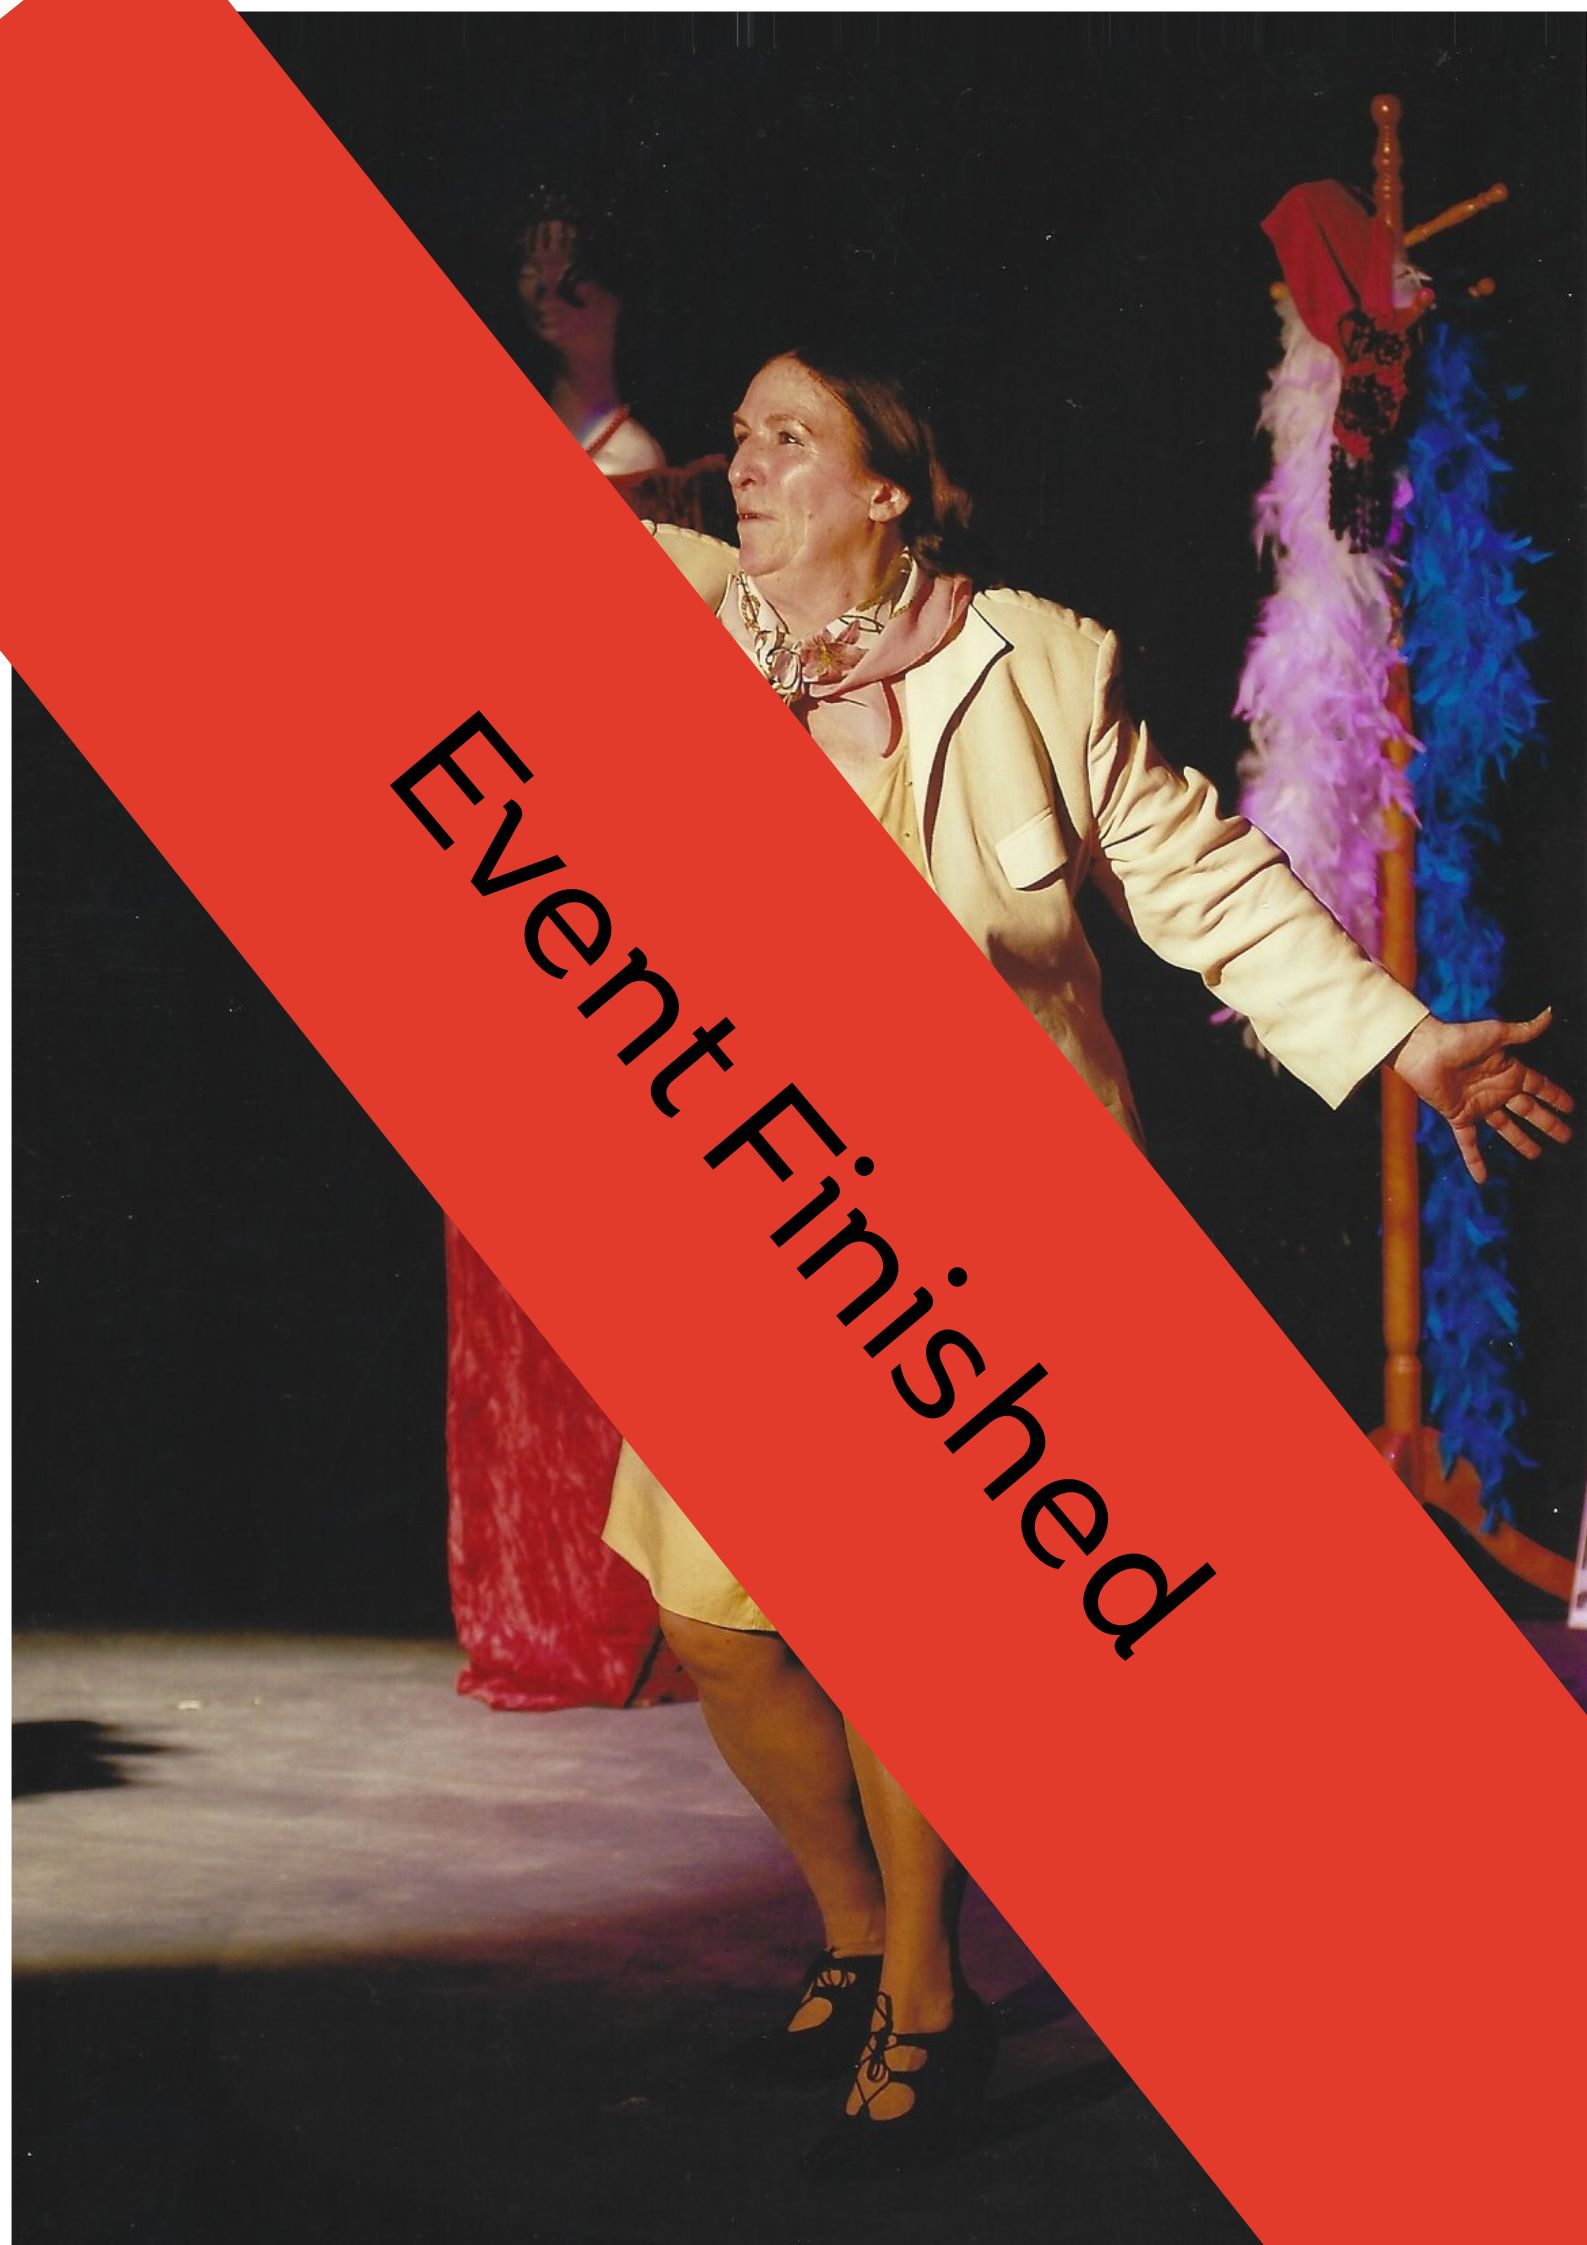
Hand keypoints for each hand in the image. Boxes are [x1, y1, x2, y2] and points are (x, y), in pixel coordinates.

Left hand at [1391, 1009, 1573, 1184]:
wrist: (1426, 1050)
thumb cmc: (1459, 1037)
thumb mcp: (1497, 1033)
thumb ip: (1525, 1030)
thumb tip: (1551, 1013)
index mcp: (1509, 1070)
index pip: (1540, 1087)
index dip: (1555, 1096)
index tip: (1571, 1107)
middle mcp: (1497, 1089)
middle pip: (1529, 1110)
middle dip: (1547, 1124)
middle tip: (1565, 1137)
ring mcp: (1479, 1104)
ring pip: (1505, 1128)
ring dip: (1521, 1142)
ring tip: (1537, 1155)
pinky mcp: (1459, 1116)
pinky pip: (1468, 1142)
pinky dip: (1474, 1160)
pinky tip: (1482, 1178)